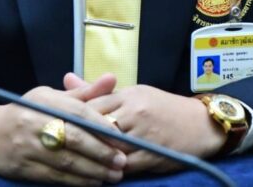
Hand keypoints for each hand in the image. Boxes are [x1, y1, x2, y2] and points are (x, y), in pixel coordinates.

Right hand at [0, 73, 126, 185]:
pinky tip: (93, 181)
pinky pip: (54, 176)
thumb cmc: (28, 112)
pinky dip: (76, 181)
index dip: (102, 125)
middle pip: (74, 138)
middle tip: (123, 161)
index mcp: (44, 101)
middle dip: (102, 151)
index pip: (78, 111)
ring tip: (114, 175)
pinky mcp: (23, 167)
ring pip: (66, 161)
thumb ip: (83, 93)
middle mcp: (34, 122)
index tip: (122, 137)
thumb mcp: (51, 96)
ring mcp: (27, 146)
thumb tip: (112, 79)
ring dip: (93, 170)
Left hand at [65, 76, 226, 174]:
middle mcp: (135, 112)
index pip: (91, 105)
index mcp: (129, 95)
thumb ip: (99, 92)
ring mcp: (144, 134)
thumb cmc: (163, 108)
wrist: (200, 124)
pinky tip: (97, 173)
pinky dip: (110, 170)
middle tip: (56, 145)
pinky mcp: (153, 154)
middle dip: (77, 136)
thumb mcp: (133, 93)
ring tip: (72, 160)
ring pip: (109, 147)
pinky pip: (126, 165)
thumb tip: (66, 79)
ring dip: (91, 155)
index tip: (52, 123)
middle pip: (97, 126)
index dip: (71, 116)